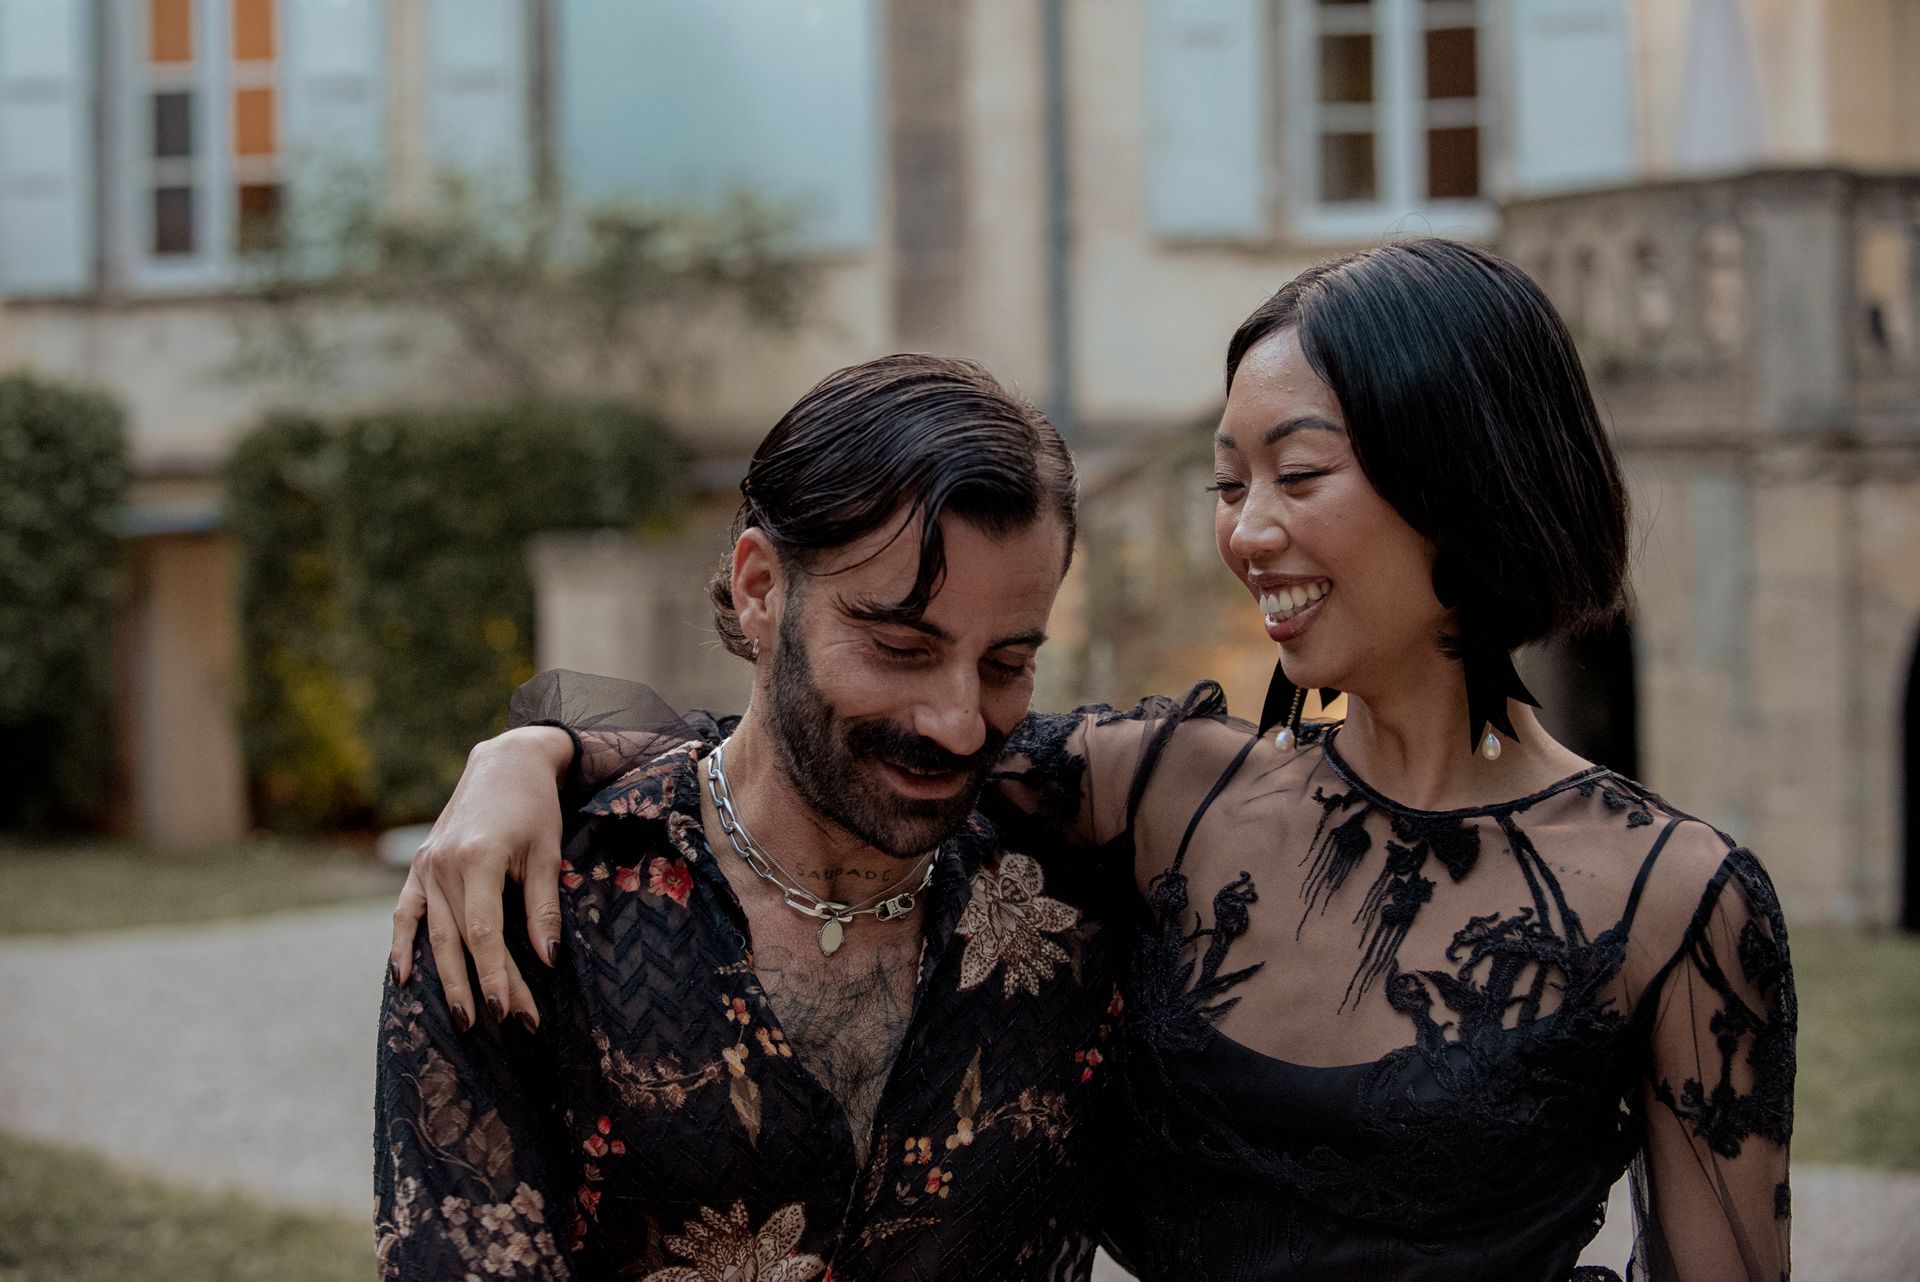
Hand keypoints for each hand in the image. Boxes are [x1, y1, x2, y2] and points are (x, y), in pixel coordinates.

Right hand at [389, 726, 573, 1031]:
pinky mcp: (420, 865)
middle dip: (481, 985)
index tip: (510, 1011)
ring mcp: (427, 865)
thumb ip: (543, 907)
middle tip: (505, 1024)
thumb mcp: (547, 852)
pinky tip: (404, 978)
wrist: (505, 762)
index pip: (484, 932)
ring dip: (448, 979)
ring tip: (464, 1018)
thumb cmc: (535, 807)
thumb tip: (548, 960)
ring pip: (434, 934)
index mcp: (479, 858)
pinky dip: (402, 945)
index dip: (496, 974)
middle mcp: (444, 864)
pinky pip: (406, 912)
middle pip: (460, 940)